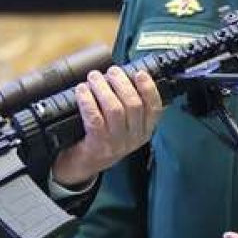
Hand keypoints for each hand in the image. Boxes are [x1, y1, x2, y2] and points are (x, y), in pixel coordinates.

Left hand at [52, 66, 163, 186]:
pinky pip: (94, 118)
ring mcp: (115, 143)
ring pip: (115, 109)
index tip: (139, 73)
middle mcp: (133, 138)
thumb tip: (125, 76)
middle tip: (111, 72)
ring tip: (94, 77)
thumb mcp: (124, 127)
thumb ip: (130, 106)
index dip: (148, 88)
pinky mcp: (97, 144)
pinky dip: (88, 101)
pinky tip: (82, 91)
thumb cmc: (104, 139)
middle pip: (133, 104)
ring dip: (103, 88)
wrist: (83, 165)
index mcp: (144, 131)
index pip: (155, 108)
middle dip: (122, 83)